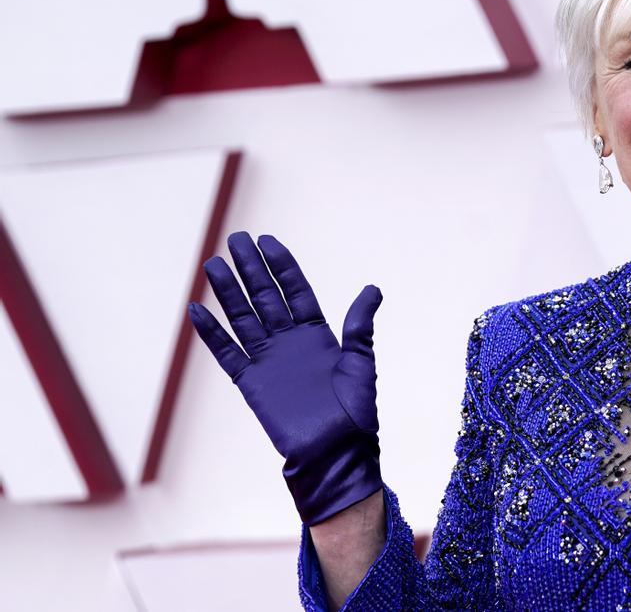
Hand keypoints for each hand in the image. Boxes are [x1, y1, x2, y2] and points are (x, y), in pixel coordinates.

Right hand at [187, 232, 383, 524]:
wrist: (335, 452)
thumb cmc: (355, 412)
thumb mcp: (361, 361)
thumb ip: (359, 324)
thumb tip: (372, 289)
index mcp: (318, 335)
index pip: (296, 291)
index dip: (282, 266)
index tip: (268, 241)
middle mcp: (290, 343)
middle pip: (266, 297)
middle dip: (251, 269)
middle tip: (235, 239)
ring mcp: (268, 361)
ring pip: (243, 318)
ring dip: (227, 292)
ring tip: (212, 264)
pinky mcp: (250, 383)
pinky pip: (226, 352)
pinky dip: (211, 333)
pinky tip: (195, 309)